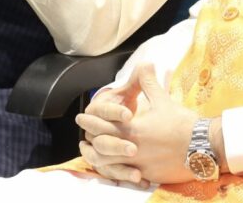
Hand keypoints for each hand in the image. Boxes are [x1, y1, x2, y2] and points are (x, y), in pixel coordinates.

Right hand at [76, 67, 150, 185]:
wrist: (125, 121)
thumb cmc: (130, 105)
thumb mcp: (135, 93)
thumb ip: (141, 80)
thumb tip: (148, 64)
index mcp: (98, 109)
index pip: (100, 109)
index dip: (114, 112)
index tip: (130, 114)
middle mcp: (94, 129)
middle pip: (99, 138)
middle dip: (116, 143)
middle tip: (134, 147)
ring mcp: (99, 147)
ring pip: (101, 158)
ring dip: (118, 163)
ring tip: (137, 167)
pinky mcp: (106, 162)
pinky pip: (109, 172)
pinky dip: (123, 175)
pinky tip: (140, 178)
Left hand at [77, 64, 199, 184]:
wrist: (202, 146)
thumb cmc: (182, 122)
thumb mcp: (163, 100)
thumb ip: (149, 82)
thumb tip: (144, 63)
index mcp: (133, 129)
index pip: (104, 126)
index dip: (91, 122)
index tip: (82, 118)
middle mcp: (132, 149)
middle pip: (102, 147)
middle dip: (90, 140)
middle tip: (82, 137)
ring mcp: (139, 165)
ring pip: (109, 165)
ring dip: (99, 158)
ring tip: (92, 154)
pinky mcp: (148, 175)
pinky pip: (124, 176)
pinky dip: (115, 171)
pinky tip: (113, 169)